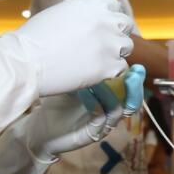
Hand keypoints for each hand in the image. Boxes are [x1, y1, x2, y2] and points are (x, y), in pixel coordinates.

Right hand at [0, 0, 132, 96]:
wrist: (25, 61)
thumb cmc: (35, 37)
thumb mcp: (60, 12)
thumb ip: (82, 12)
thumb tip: (91, 16)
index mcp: (93, 5)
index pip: (115, 7)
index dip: (109, 17)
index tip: (101, 28)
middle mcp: (106, 21)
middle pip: (125, 25)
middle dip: (116, 33)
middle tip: (101, 45)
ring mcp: (110, 44)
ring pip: (126, 47)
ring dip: (114, 52)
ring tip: (95, 59)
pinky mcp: (109, 67)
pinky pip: (120, 67)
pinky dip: (110, 70)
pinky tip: (94, 71)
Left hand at [0, 65, 145, 173]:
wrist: (39, 128)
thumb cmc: (54, 102)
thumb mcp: (70, 79)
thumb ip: (83, 66)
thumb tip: (91, 40)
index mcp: (108, 96)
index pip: (128, 85)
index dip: (133, 72)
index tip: (129, 59)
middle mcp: (109, 110)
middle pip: (132, 98)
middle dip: (135, 83)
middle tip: (135, 68)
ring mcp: (103, 123)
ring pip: (121, 108)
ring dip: (116, 92)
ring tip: (109, 77)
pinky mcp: (94, 133)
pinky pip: (104, 117)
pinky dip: (98, 102)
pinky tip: (87, 91)